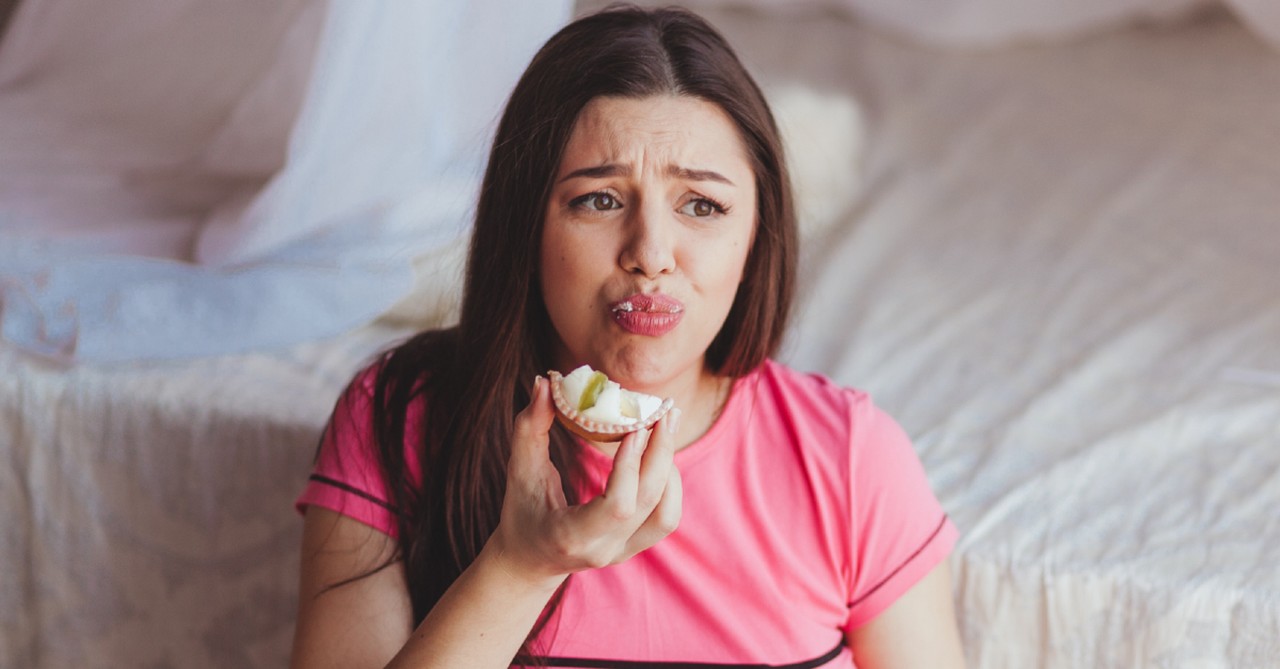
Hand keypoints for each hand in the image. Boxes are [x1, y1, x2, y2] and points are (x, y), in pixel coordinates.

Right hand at [488, 375, 682, 584]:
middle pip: (649, 503)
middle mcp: (604, 550)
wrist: (529, 561)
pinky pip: (667, 517)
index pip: (616, 506)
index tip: (634, 428)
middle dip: (661, 453)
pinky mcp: (635, 546)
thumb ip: (531, 427)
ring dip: (669, 467)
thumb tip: (544, 383)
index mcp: (571, 535)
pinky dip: (670, 483)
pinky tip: (661, 453)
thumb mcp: (520, 471)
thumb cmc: (520, 513)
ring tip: (665, 427)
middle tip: (664, 411)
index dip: (630, 467)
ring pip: (667, 513)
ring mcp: (623, 552)